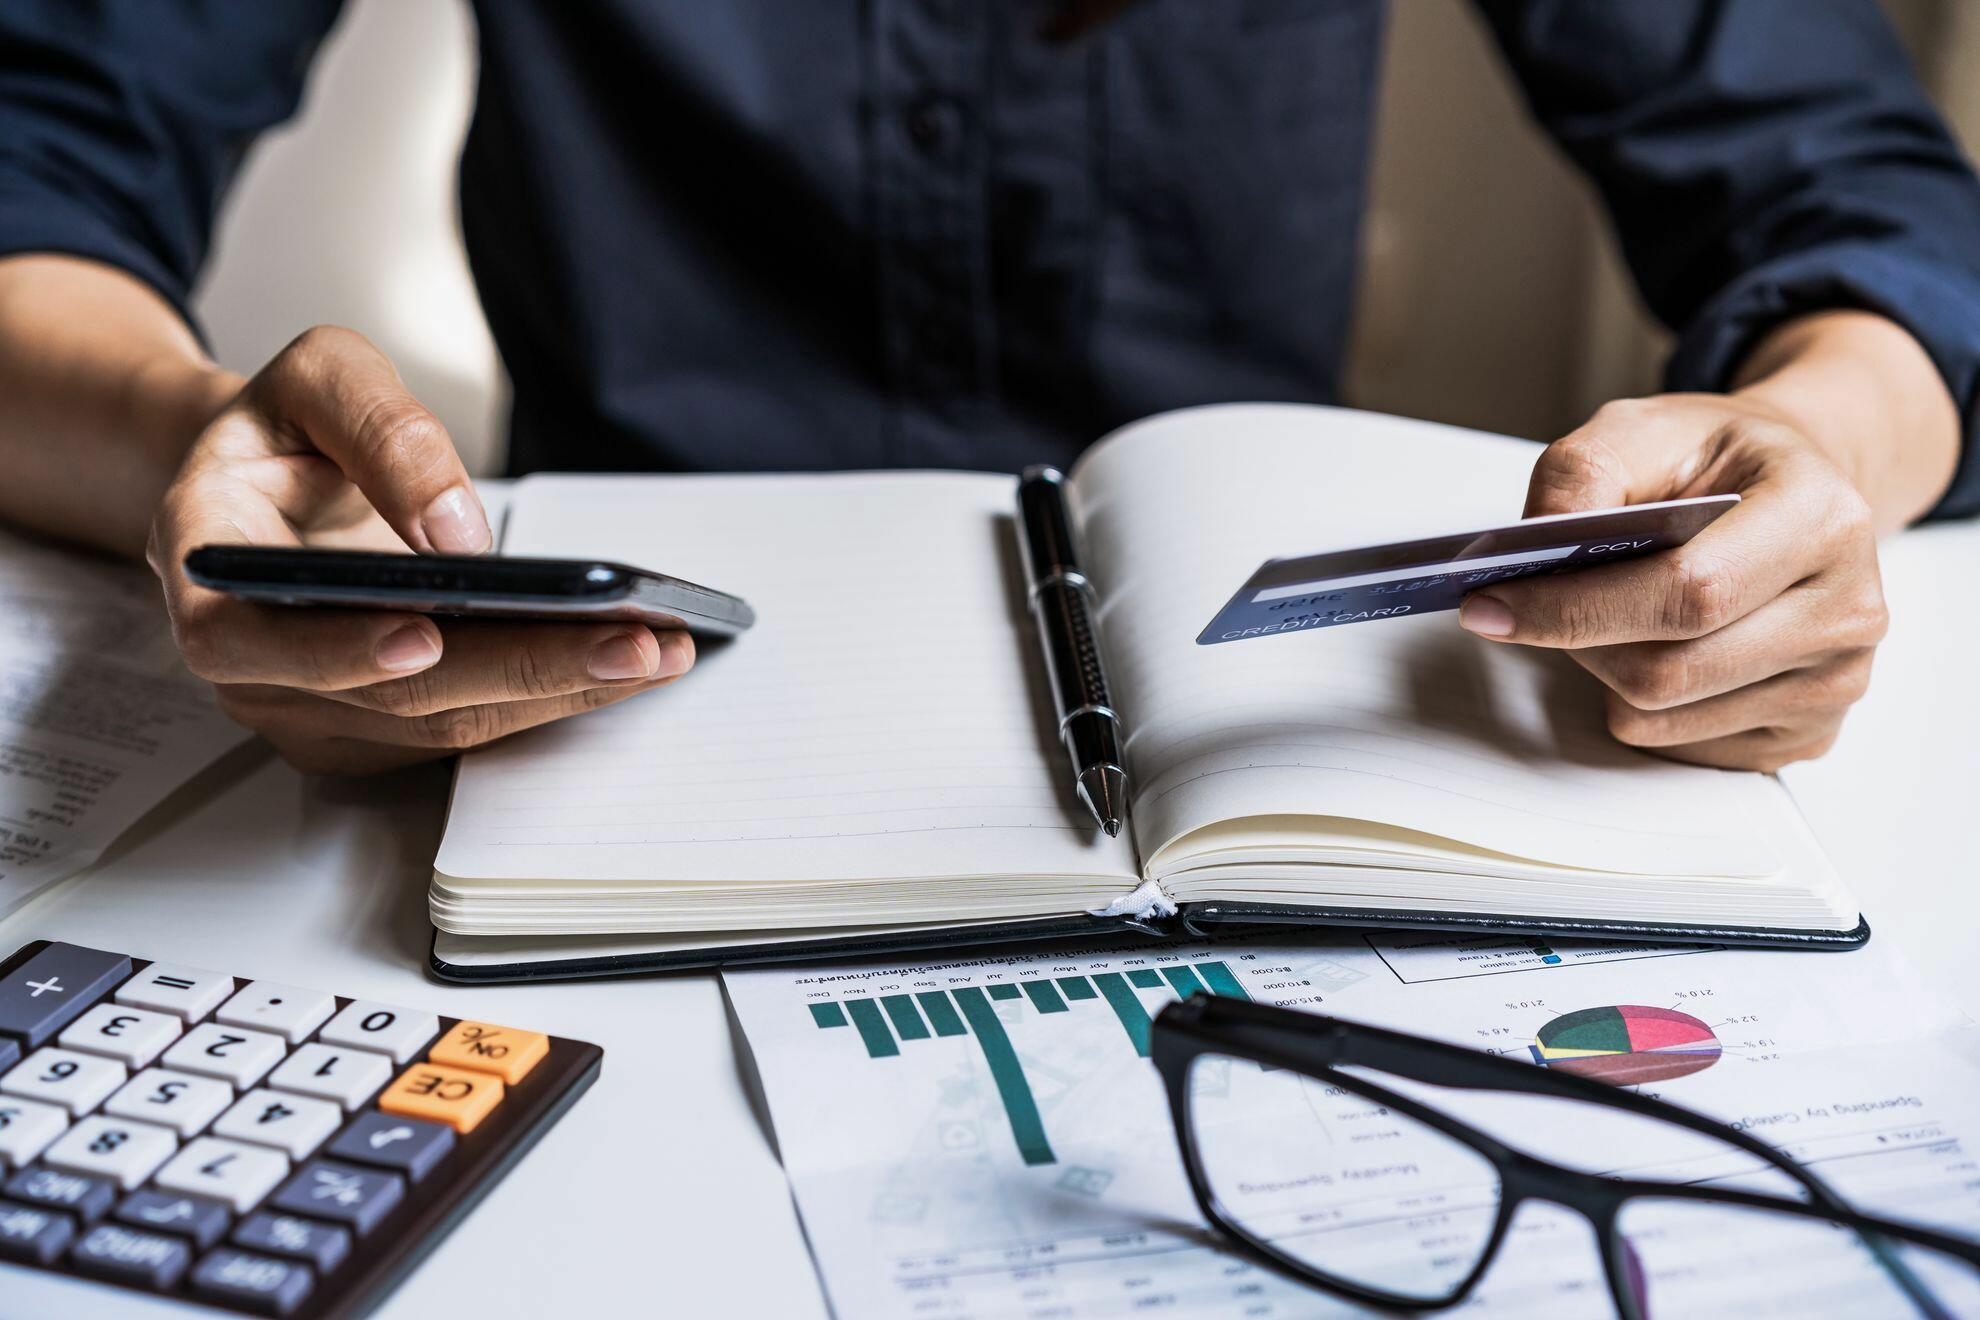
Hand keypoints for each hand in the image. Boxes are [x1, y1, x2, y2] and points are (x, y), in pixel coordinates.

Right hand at [146, 326, 692, 773]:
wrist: (272, 481)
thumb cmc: (287, 429)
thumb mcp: (318, 376)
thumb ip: (379, 429)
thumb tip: (455, 527)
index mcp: (210, 570)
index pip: (252, 641)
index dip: (337, 650)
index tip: (423, 635)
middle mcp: (252, 664)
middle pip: (391, 695)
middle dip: (522, 672)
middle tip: (631, 643)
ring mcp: (312, 709)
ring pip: (444, 724)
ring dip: (560, 693)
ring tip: (658, 650)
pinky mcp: (374, 730)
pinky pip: (467, 726)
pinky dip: (552, 697)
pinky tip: (627, 664)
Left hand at [1457, 393, 1886, 770]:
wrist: (1794, 490)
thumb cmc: (1719, 463)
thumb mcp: (1645, 429)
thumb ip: (1582, 473)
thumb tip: (1535, 545)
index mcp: (1822, 517)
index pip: (1686, 593)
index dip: (1575, 608)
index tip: (1491, 606)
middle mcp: (1849, 609)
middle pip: (1666, 672)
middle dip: (1576, 643)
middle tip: (1533, 606)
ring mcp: (1836, 682)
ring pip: (1660, 720)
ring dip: (1601, 674)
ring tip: (1609, 615)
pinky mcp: (1809, 733)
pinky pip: (1680, 748)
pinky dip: (1639, 705)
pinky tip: (1657, 647)